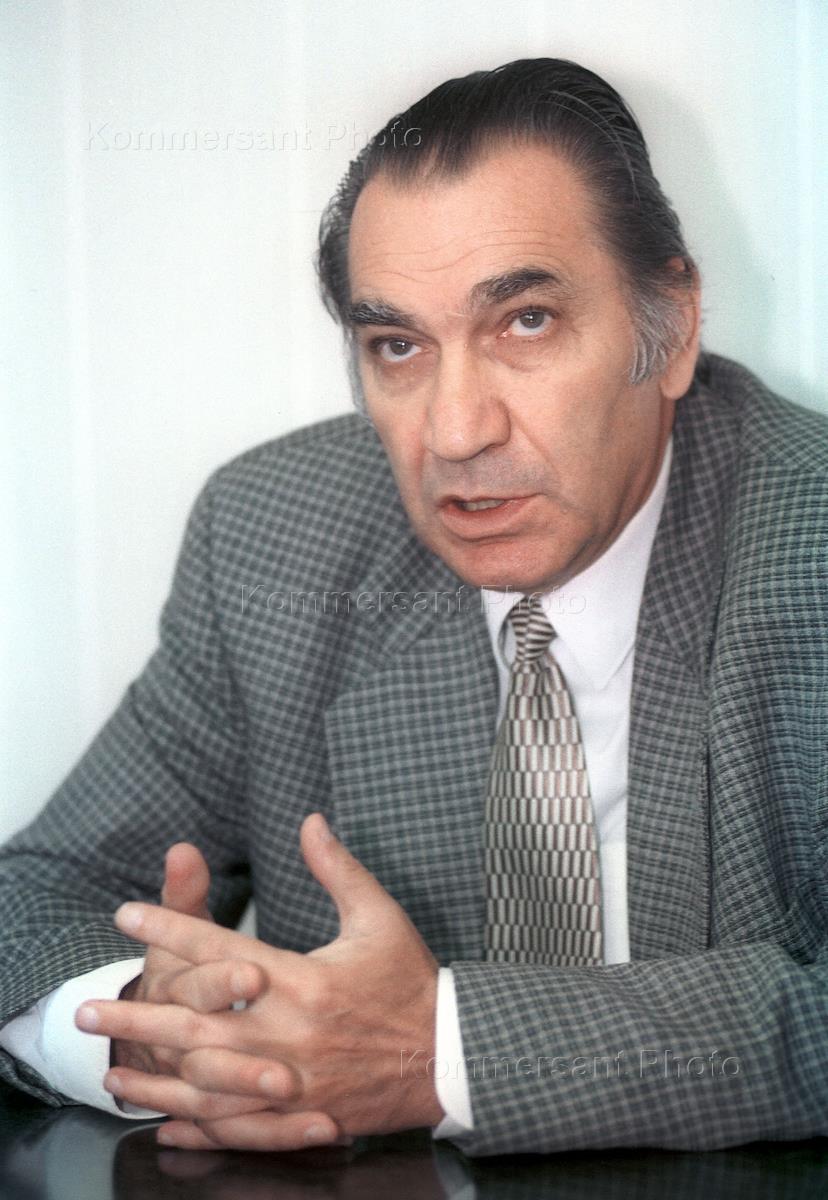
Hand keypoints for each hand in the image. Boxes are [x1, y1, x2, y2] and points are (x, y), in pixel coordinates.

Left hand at [76, 813, 443, 1149]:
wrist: (449, 1056)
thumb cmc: (410, 982)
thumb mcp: (379, 917)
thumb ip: (338, 870)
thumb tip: (310, 821)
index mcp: (305, 979)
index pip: (220, 951)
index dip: (169, 929)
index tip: (126, 914)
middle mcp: (291, 1033)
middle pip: (196, 1025)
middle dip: (136, 1018)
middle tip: (86, 1014)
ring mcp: (292, 1082)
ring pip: (206, 1084)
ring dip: (153, 1078)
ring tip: (107, 1070)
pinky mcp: (301, 1118)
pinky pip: (237, 1126)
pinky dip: (195, 1124)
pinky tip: (161, 1119)